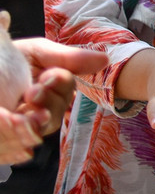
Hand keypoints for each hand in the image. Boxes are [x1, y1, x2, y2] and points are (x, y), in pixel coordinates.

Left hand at [0, 38, 105, 163]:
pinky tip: (16, 120)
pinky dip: (23, 133)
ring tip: (24, 107)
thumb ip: (70, 58)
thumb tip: (105, 60)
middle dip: (49, 101)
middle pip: (57, 113)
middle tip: (32, 91)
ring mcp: (24, 123)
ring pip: (44, 128)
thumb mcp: (39, 52)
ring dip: (38, 119)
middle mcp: (39, 107)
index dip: (61, 83)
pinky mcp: (10, 135)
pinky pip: (24, 141)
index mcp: (50, 86)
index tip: (47, 76)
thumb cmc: (7, 58)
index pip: (67, 90)